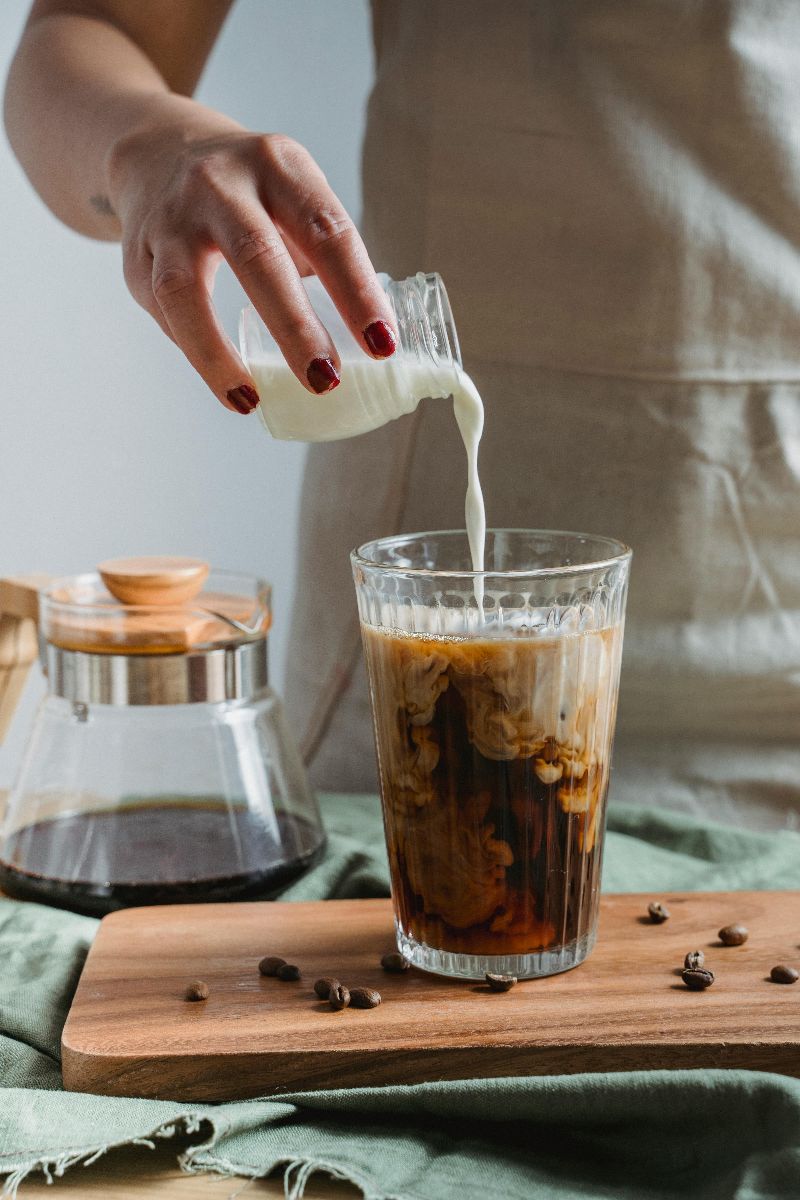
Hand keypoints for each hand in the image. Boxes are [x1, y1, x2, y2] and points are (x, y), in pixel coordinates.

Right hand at [107, 106, 397, 413]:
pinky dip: (197, 354)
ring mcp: (171, 218)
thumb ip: (324, 259)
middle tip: (325, 380)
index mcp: (279, 166)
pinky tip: (229, 386)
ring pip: (184, 289)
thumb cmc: (251, 194)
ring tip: (250, 399)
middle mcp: (220, 183)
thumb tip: (370, 342)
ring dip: (217, 352)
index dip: (357, 292)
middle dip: (294, 326)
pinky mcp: (136, 256)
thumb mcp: (293, 199)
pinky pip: (165, 313)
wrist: (158, 152)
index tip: (381, 346)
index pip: (327, 231)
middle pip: (257, 257)